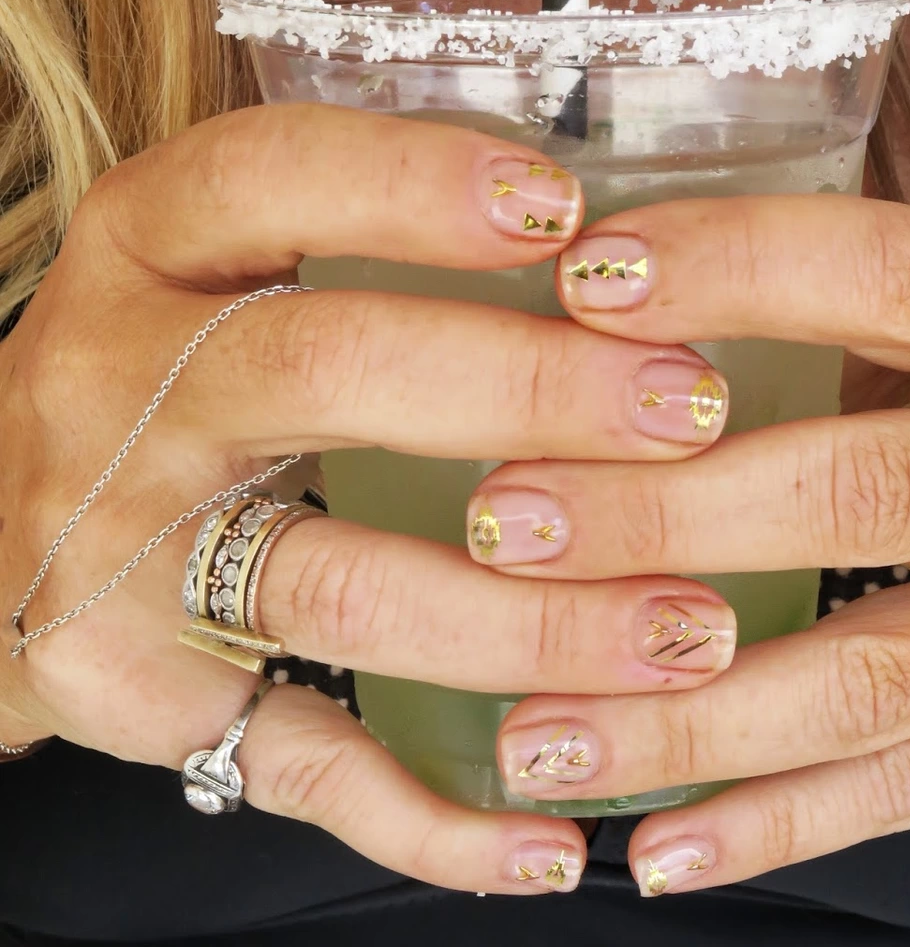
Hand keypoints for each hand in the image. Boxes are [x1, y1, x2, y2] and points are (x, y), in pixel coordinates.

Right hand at [0, 106, 736, 892]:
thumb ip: (356, 229)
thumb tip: (602, 228)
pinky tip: (553, 838)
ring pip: (341, 586)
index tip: (571, 211)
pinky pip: (295, 761)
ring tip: (687, 626)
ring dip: (533, 620)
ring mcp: (114, 550)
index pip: (271, 176)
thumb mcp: (214, 258)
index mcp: (147, 243)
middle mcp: (114, 383)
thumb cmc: (159, 360)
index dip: (418, 186)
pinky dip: (432, 817)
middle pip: (328, 370)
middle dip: (529, 392)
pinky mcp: (135, 690)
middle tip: (689, 410)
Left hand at [473, 195, 909, 893]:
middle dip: (662, 514)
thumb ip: (875, 297)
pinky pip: (909, 788)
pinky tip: (660, 846)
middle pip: (854, 492)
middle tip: (510, 523)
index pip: (882, 271)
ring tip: (532, 727)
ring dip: (680, 712)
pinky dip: (775, 825)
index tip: (585, 279)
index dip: (731, 270)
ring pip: (862, 674)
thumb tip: (641, 290)